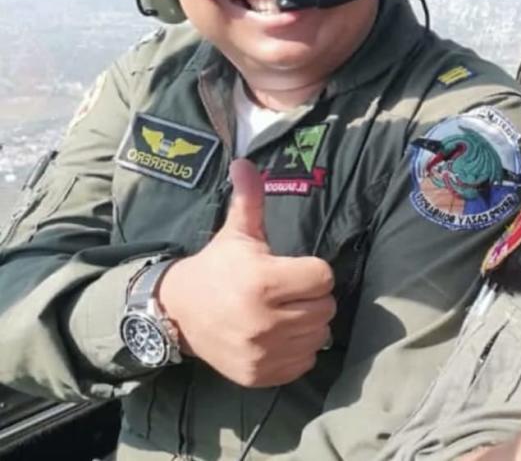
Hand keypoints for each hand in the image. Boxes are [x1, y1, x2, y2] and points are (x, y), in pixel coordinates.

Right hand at [157, 159, 335, 387]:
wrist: (178, 314)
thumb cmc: (218, 269)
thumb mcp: (236, 234)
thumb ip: (249, 199)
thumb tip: (246, 161)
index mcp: (263, 282)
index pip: (323, 277)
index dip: (312, 271)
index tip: (293, 269)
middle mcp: (265, 321)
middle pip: (326, 307)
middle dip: (312, 297)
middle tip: (289, 292)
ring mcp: (263, 352)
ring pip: (319, 335)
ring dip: (309, 324)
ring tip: (285, 312)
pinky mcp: (261, 375)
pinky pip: (305, 362)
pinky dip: (298, 350)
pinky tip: (279, 335)